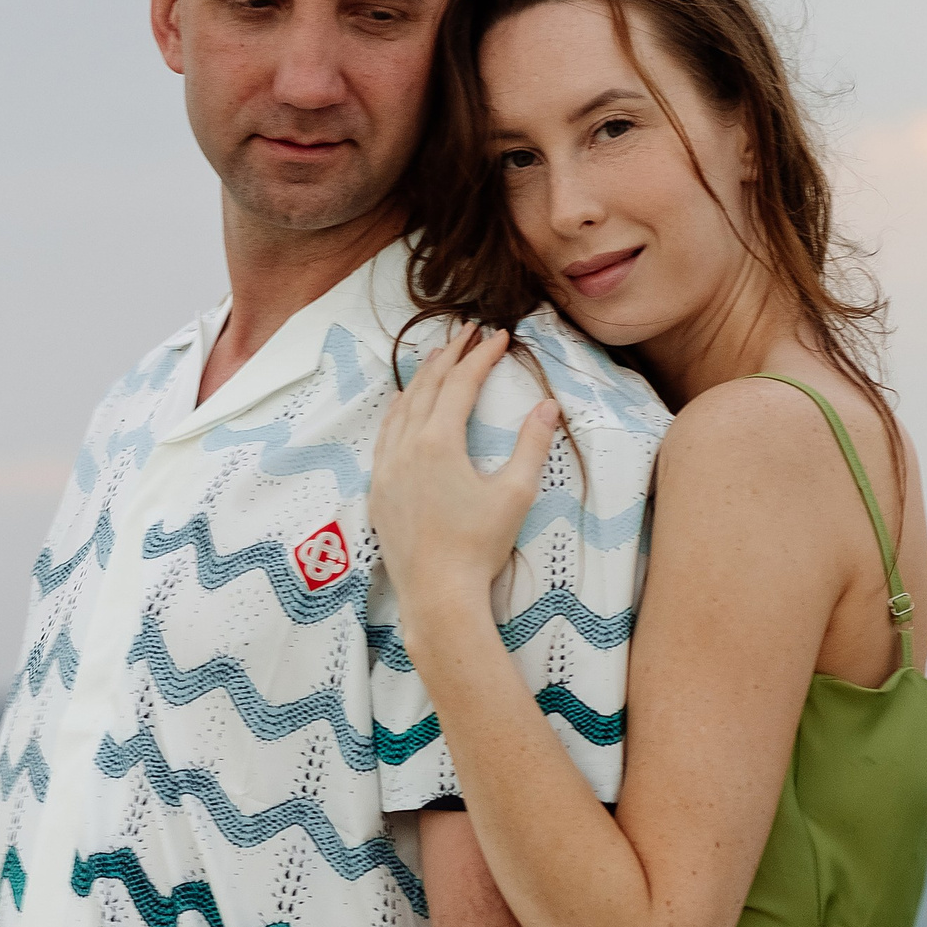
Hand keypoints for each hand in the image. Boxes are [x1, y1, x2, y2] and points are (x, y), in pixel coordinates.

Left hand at [370, 326, 559, 637]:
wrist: (437, 594)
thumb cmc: (480, 546)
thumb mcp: (515, 494)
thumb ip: (532, 445)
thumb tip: (548, 406)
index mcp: (439, 442)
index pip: (461, 384)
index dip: (482, 356)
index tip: (500, 336)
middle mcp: (406, 447)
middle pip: (427, 387)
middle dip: (449, 355)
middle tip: (468, 333)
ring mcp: (386, 469)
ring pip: (401, 409)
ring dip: (421, 379)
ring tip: (436, 359)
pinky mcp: (378, 490)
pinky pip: (384, 437)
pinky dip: (398, 412)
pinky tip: (404, 409)